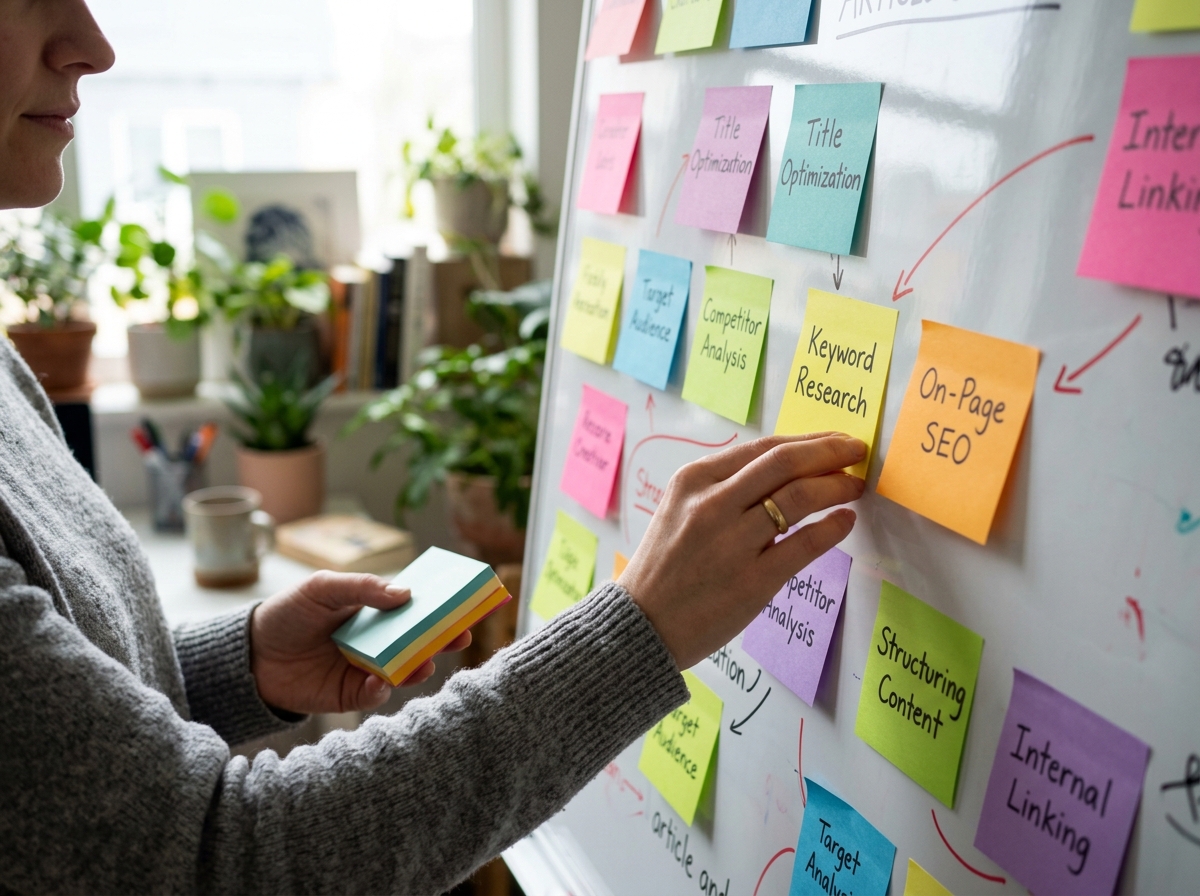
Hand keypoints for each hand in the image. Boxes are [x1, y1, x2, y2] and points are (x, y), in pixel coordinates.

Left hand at [250, 571, 471, 714]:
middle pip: (421, 639)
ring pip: (405, 669)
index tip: (467, 601)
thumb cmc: (288, 613)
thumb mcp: (322, 588)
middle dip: (445, 637)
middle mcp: (378, 640)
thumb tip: (405, 593)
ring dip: (420, 666)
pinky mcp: (351, 694)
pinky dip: (382, 688)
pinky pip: (375, 694)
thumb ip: (362, 588)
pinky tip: (381, 681)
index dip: (442, 605)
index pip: (416, 607)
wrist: (250, 655)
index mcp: (374, 611)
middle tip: (463, 633)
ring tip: (427, 661)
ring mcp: (367, 667)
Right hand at [619, 433, 865, 669]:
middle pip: (784, 463)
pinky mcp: (752, 581)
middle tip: (856, 451)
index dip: (807, 441)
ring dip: (836, 486)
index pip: (763, 447)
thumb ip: (723, 487)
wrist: (641, 624)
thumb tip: (785, 469)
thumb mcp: (679, 509)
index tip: (834, 440)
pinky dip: (832, 528)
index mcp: (693, 480)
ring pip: (799, 498)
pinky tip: (845, 521)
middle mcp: (711, 505)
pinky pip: (804, 545)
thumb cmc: (665, 566)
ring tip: (854, 487)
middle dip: (829, 451)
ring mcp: (731, 543)